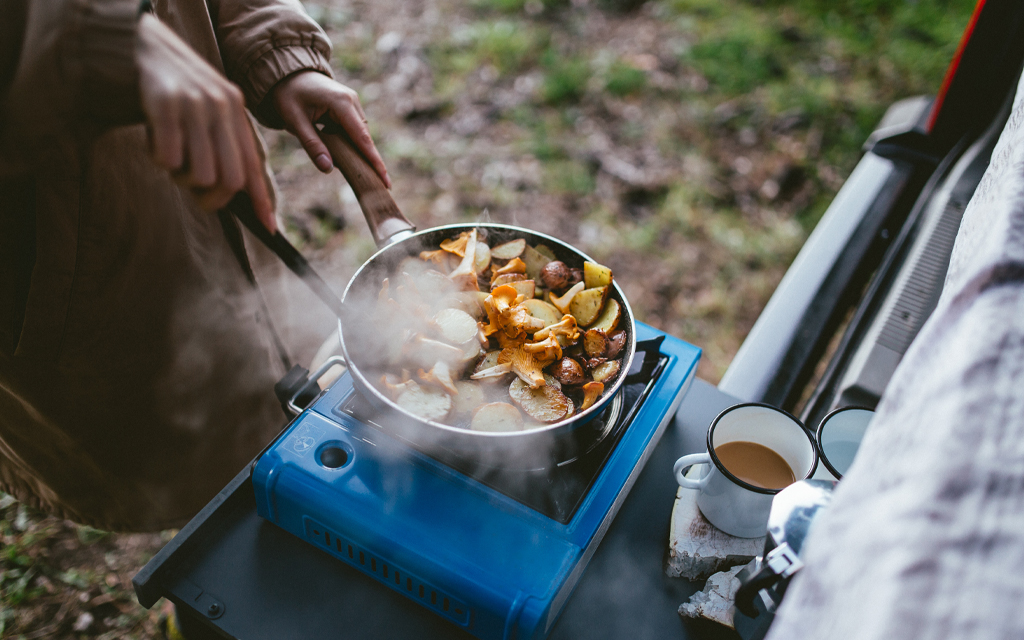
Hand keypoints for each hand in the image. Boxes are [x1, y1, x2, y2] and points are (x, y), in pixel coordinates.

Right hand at [136, 14, 274, 231]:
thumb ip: (223, 141)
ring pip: (200, 175)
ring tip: (169, 156)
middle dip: (210, 197)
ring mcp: (195, 105)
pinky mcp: (166, 105)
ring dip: (180, 177)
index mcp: (235, 110)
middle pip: (230, 180)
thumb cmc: (173, 90)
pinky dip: (158, 159)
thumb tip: (237, 191)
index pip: (253, 165)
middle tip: (189, 186)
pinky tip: (152, 140)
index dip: (262, 199)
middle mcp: (221, 106)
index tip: (269, 227)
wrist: (137, 46)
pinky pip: (168, 158)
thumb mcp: (207, 109)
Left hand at [270, 71, 390, 188]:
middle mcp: (352, 101)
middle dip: (368, 161)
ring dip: (355, 151)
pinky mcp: (349, 106)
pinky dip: (349, 142)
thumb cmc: (289, 94)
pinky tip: (339, 151)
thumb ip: (312, 145)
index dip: (374, 162)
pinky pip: (354, 130)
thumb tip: (328, 169)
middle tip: (375, 185)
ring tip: (352, 168)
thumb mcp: (295, 121)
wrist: (288, 72)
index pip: (362, 139)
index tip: (386, 181)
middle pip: (364, 138)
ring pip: (360, 135)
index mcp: (341, 103)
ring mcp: (353, 102)